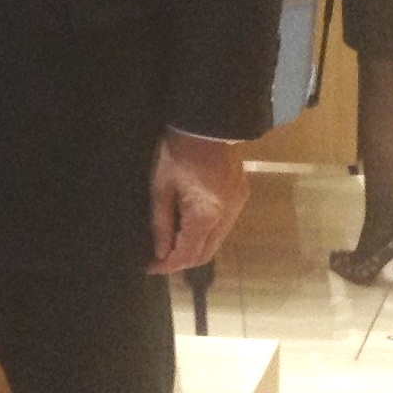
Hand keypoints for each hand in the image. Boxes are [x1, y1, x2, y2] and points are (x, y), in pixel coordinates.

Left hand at [148, 130, 248, 273]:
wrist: (205, 124)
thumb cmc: (176, 154)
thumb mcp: (160, 188)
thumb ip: (161, 223)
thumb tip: (160, 253)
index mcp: (205, 215)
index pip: (188, 254)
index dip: (168, 265)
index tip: (151, 268)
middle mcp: (227, 216)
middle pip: (206, 253)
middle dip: (182, 260)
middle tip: (160, 259)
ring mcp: (237, 206)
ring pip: (217, 241)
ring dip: (196, 247)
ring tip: (173, 244)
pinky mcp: (241, 196)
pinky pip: (224, 225)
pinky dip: (208, 232)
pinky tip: (191, 225)